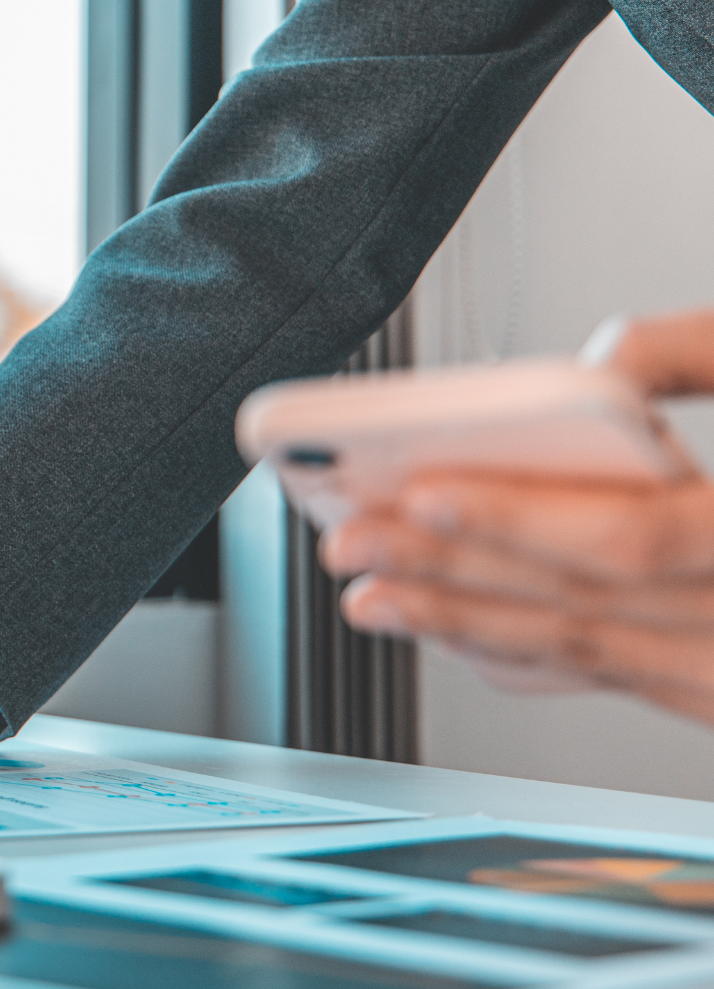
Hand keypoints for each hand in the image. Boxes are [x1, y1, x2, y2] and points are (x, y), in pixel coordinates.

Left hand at [320, 310, 713, 723]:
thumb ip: (707, 352)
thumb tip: (597, 354)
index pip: (644, 541)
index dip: (528, 521)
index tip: (426, 491)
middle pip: (590, 607)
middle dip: (454, 577)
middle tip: (351, 542)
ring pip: (592, 655)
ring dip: (467, 624)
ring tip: (370, 592)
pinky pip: (615, 677)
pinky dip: (525, 653)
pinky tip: (451, 627)